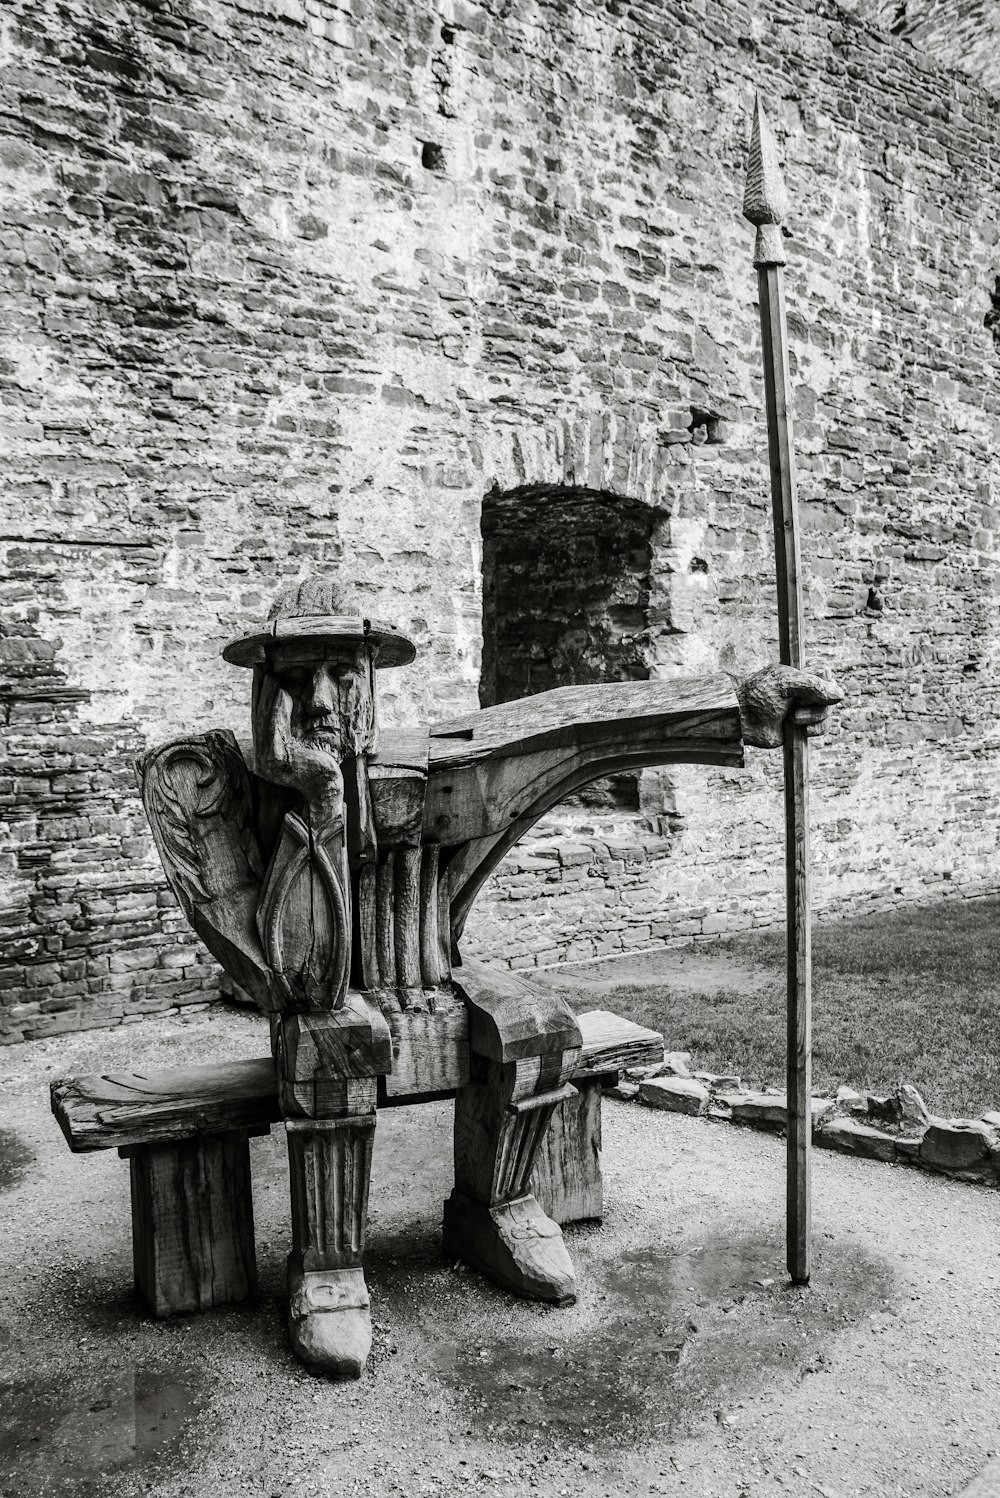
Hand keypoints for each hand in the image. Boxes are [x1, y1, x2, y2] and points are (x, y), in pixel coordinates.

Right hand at [253, 669, 343, 823]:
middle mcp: (262, 755)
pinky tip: (281, 691)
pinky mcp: (278, 758)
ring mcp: (267, 758)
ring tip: (272, 674)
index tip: (263, 671)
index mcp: (267, 750)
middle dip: (262, 689)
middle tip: (264, 666)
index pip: (261, 717)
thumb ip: (293, 720)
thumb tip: (287, 691)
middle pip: (260, 715)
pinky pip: (275, 727)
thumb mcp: (305, 734)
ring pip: (265, 718)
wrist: (329, 786)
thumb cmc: (323, 759)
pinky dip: (277, 707)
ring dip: (268, 694)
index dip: (261, 693)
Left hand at [736, 664, 842, 748]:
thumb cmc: (760, 696)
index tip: (800, 687)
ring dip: (813, 716)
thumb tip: (840, 695)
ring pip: (827, 712)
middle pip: (831, 693)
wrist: (743, 720)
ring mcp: (805, 708)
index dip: (819, 681)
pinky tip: (803, 730)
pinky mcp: (803, 725)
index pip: (825, 672)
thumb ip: (814, 685)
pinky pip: (823, 727)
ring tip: (792, 718)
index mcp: (800, 673)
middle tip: (794, 703)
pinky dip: (816, 729)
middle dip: (815, 701)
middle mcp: (805, 690)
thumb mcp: (786, 683)